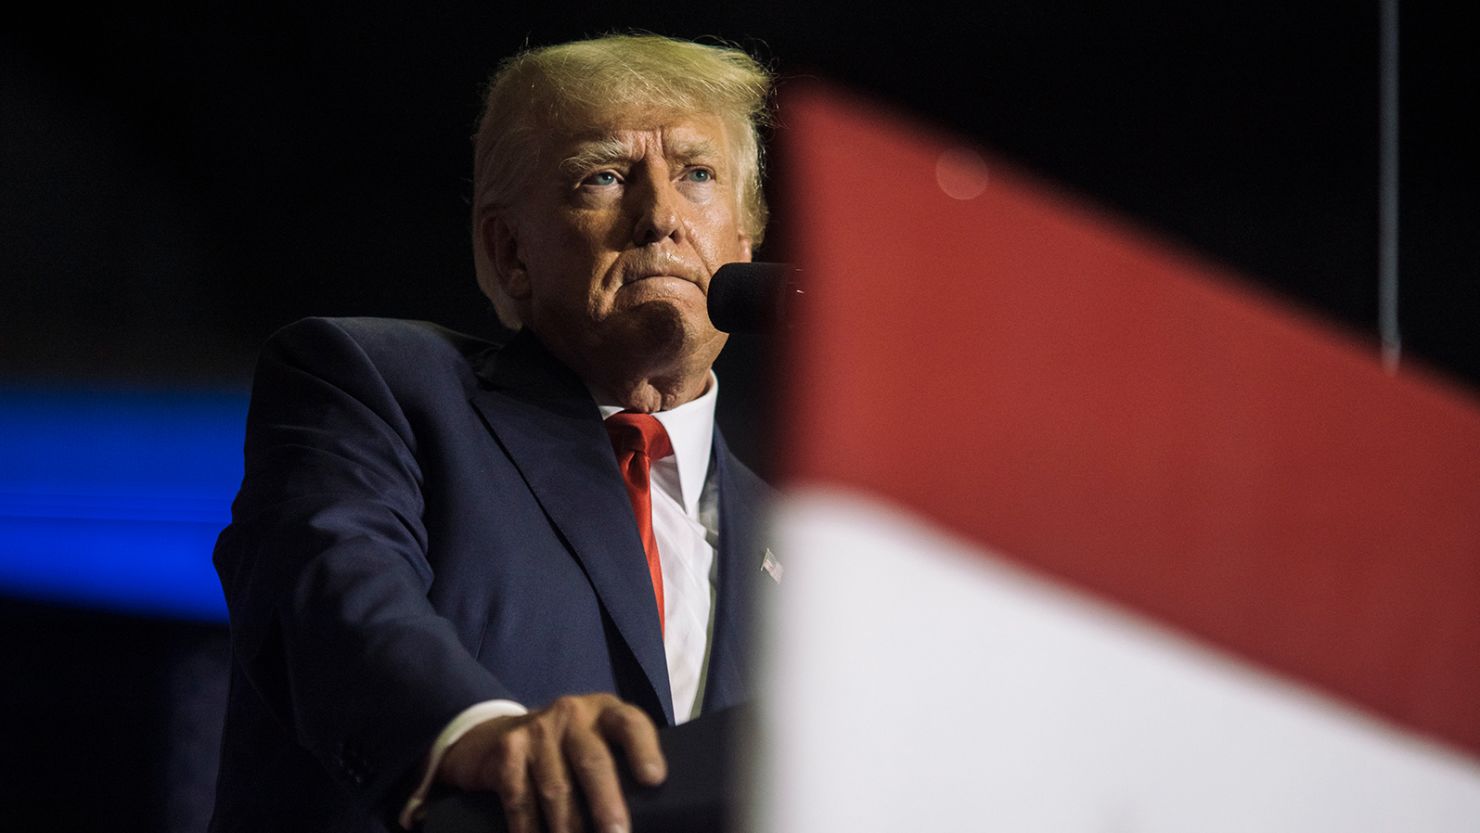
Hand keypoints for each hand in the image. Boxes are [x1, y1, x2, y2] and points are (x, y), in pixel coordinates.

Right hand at [436, 693, 665, 832]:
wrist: (500, 734)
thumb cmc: (570, 748)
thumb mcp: (598, 740)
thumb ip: (621, 762)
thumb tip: (653, 813)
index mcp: (605, 711)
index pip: (630, 724)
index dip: (644, 750)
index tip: (654, 779)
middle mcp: (572, 714)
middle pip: (593, 760)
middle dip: (606, 804)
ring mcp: (537, 731)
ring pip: (557, 788)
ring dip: (569, 827)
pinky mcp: (509, 751)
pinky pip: (521, 798)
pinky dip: (530, 829)